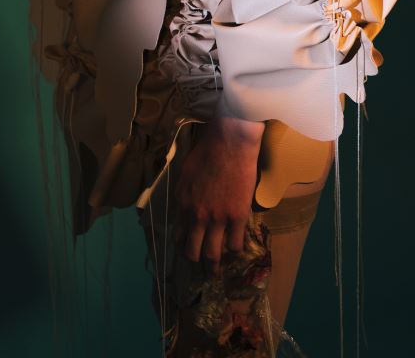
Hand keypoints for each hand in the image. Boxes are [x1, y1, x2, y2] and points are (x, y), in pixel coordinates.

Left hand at [173, 114, 264, 275]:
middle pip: (192, 250)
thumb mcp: (186, 172)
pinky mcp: (237, 217)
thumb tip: (187, 204)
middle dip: (195, 261)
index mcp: (182, 203)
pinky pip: (235, 244)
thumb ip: (186, 193)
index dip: (181, 245)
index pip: (177, 234)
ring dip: (214, 266)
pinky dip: (235, 250)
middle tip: (200, 267)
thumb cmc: (207, 150)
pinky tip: (237, 250)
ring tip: (216, 272)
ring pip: (212, 254)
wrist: (229, 143)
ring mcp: (217, 218)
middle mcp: (197, 216)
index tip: (186, 249)